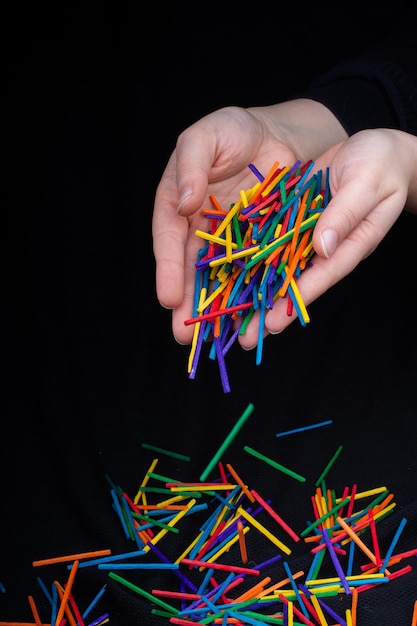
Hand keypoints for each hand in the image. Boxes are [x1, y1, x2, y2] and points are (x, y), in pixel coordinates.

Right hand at [152, 100, 346, 343]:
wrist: (281, 135)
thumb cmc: (235, 130)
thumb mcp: (206, 135)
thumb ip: (191, 163)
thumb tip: (184, 202)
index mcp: (178, 203)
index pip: (169, 240)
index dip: (168, 269)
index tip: (168, 297)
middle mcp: (199, 228)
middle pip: (190, 270)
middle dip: (186, 303)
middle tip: (182, 335)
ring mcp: (228, 241)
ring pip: (218, 279)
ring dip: (214, 310)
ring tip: (210, 339)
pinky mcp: (257, 247)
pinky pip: (251, 274)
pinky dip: (248, 296)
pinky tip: (246, 319)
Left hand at [249, 128, 416, 345]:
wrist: (374, 148)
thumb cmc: (381, 164)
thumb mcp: (367, 183)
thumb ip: (345, 213)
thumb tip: (322, 246)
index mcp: (348, 244)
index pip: (320, 278)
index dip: (295, 302)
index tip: (272, 325)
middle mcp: (324, 247)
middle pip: (293, 283)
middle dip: (268, 311)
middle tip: (244, 341)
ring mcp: (306, 235)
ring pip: (276, 268)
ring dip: (253, 291)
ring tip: (229, 320)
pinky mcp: (292, 220)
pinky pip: (268, 241)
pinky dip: (249, 258)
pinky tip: (226, 274)